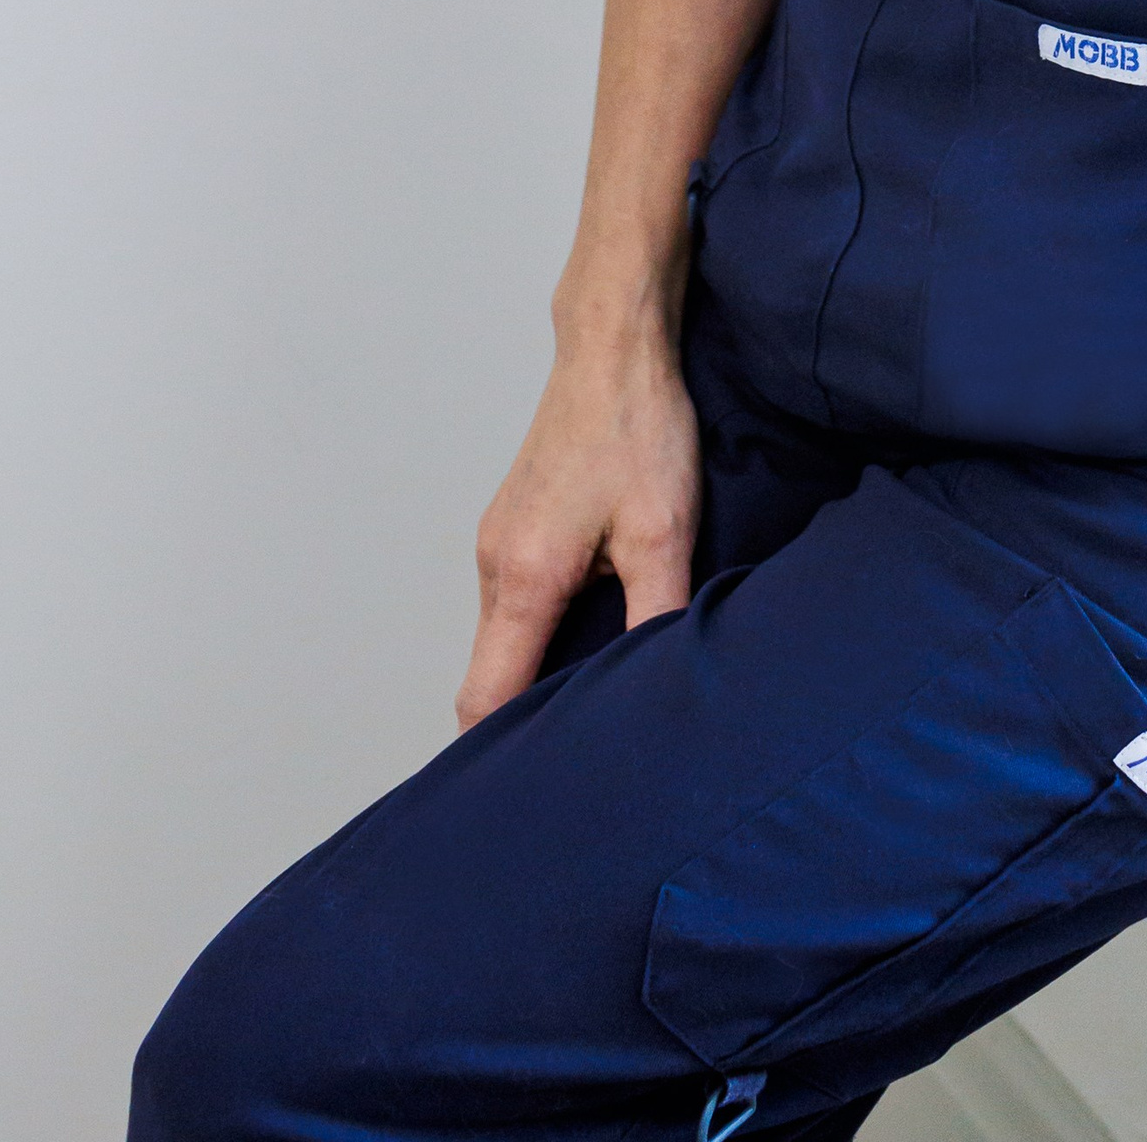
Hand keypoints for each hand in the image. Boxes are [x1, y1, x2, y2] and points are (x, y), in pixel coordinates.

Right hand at [454, 322, 702, 729]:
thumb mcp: (663, 532)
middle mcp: (494, 563)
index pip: (484, 699)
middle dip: (520, 726)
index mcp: (523, 577)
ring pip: (501, 639)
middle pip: (487, 677)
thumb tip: (656, 694)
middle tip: (573, 769)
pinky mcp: (515, 524)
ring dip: (536, 675)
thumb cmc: (638, 429)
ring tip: (590, 712)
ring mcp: (498, 541)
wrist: (615, 347)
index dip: (497, 759)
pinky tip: (592, 640)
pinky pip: (514, 603)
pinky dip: (540, 635)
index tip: (524, 800)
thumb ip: (653, 618)